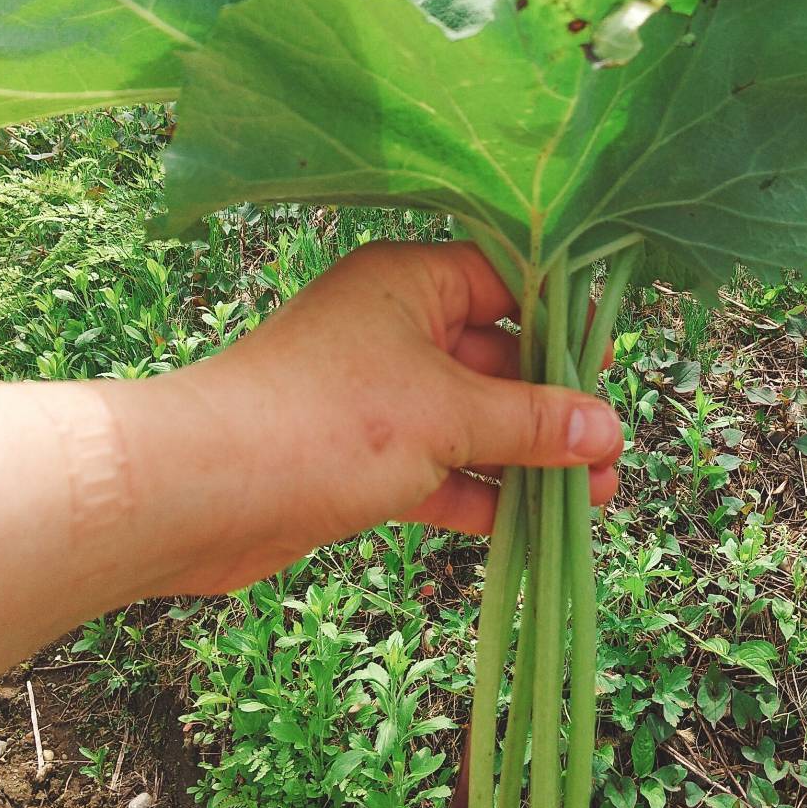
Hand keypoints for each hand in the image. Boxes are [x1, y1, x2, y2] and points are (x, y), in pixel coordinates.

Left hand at [121, 241, 623, 593]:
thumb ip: (533, 422)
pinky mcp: (358, 455)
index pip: (505, 282)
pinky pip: (435, 466)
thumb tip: (610, 429)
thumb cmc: (325, 422)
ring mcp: (375, 395)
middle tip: (612, 453)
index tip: (609, 361)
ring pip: (468, 420)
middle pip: (494, 358)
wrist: (194, 493)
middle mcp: (393, 328)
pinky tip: (526, 526)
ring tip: (594, 497)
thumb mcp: (447, 415)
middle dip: (554, 408)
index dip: (561, 318)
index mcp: (410, 283)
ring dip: (524, 458)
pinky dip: (475, 492)